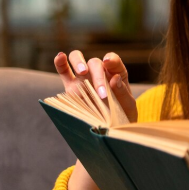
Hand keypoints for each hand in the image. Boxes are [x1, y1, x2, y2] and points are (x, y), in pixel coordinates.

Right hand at [55, 50, 137, 189]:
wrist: (109, 132)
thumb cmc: (123, 117)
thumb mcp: (128, 108)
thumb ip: (123, 93)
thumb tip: (115, 78)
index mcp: (117, 76)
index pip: (114, 62)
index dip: (112, 59)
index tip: (109, 62)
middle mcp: (100, 74)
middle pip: (96, 63)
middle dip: (98, 76)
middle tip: (101, 94)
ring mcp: (84, 79)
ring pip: (78, 59)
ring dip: (78, 61)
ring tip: (81, 72)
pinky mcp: (70, 87)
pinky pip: (63, 71)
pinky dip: (60, 62)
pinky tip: (59, 57)